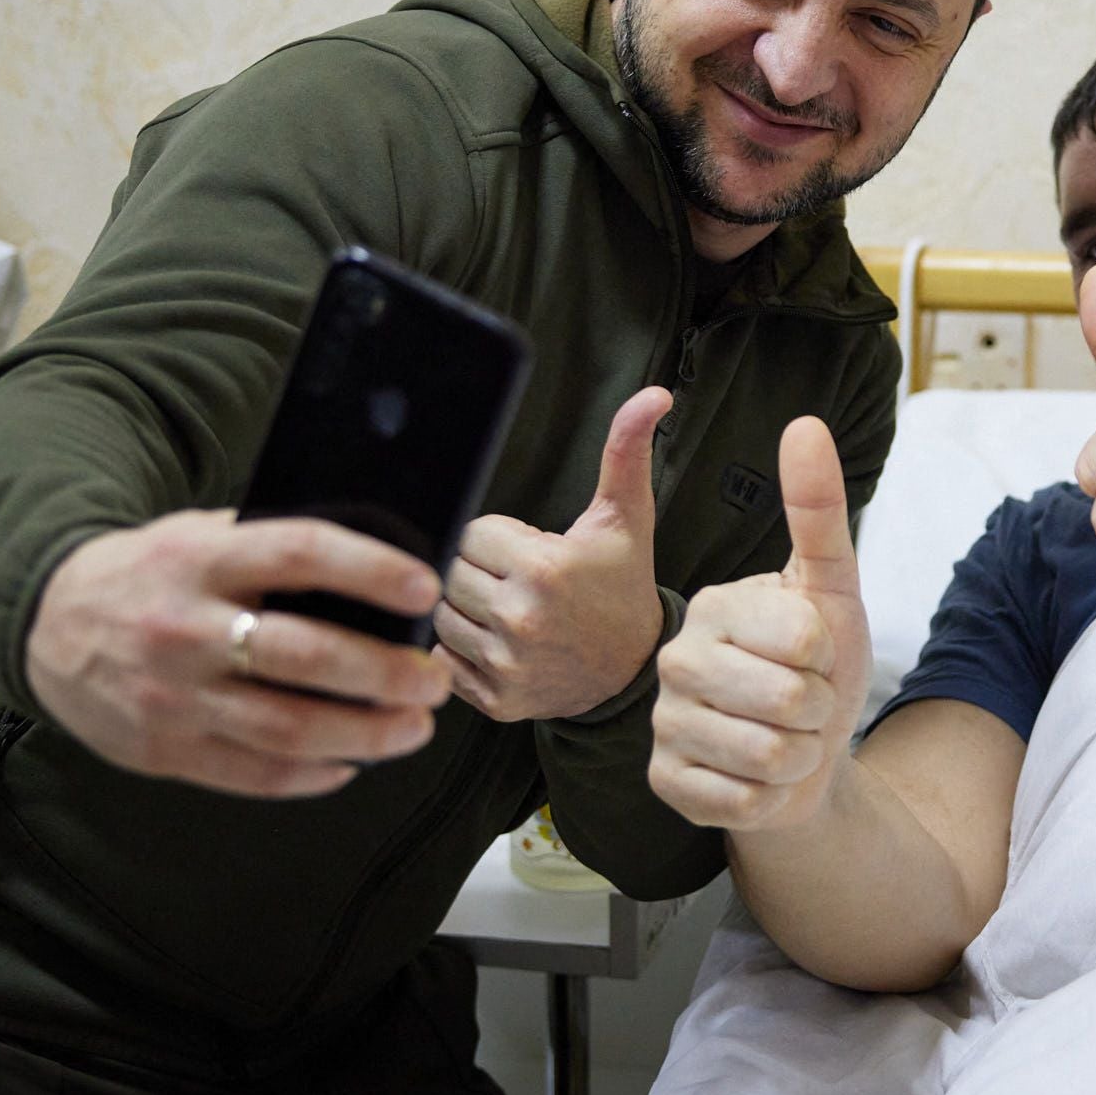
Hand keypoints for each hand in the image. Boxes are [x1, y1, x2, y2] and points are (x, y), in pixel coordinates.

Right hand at [26, 511, 452, 797]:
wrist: (42, 625)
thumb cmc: (149, 574)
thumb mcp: (195, 535)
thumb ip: (266, 547)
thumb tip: (375, 566)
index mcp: (197, 561)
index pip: (297, 554)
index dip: (368, 570)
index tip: (425, 589)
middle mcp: (183, 630)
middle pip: (303, 655)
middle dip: (384, 672)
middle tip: (435, 680)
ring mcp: (173, 697)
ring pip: (287, 728)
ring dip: (365, 734)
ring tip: (414, 729)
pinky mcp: (163, 751)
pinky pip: (253, 774)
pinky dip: (312, 775)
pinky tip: (352, 763)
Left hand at [435, 388, 671, 722]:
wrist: (634, 670)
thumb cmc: (622, 584)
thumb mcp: (625, 516)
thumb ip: (626, 451)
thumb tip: (655, 395)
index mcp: (544, 568)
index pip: (472, 532)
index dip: (498, 537)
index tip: (528, 550)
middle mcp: (519, 619)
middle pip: (450, 573)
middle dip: (479, 570)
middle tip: (515, 580)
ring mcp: (505, 665)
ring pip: (441, 615)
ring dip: (464, 608)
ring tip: (505, 607)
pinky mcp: (494, 699)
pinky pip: (443, 660)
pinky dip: (461, 650)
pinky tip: (498, 642)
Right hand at [648, 417, 867, 831]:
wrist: (806, 753)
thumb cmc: (818, 666)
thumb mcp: (831, 587)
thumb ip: (817, 509)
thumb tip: (804, 424)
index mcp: (713, 606)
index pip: (803, 638)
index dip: (830, 657)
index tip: (814, 655)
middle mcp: (673, 659)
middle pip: (787, 700)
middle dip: (820, 711)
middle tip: (804, 705)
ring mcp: (663, 724)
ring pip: (769, 756)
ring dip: (801, 756)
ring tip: (786, 739)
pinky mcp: (666, 783)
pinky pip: (743, 802)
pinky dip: (773, 797)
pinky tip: (759, 778)